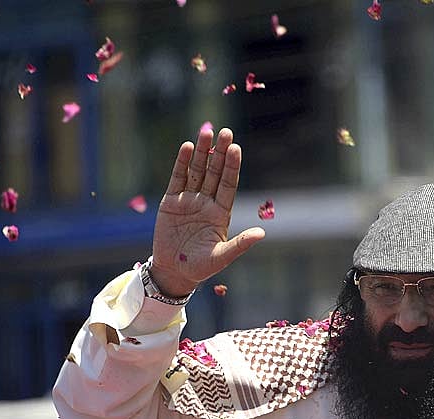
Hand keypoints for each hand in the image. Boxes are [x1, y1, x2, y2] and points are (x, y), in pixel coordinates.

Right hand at [150, 127, 264, 296]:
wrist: (174, 271)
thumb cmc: (201, 267)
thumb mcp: (222, 256)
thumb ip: (240, 244)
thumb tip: (262, 233)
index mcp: (221, 213)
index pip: (228, 184)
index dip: (231, 166)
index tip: (236, 148)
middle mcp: (206, 202)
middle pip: (214, 172)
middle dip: (219, 153)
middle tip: (225, 132)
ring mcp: (189, 200)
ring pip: (197, 172)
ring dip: (201, 153)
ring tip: (205, 133)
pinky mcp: (171, 201)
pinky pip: (178, 179)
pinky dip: (182, 164)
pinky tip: (187, 148)